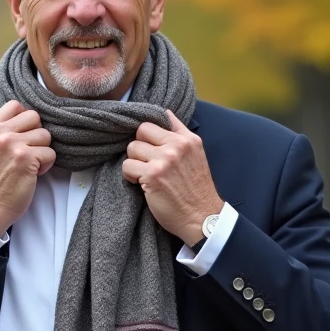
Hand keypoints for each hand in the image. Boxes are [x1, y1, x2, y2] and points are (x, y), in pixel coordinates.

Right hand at [0, 101, 55, 235]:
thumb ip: (2, 132)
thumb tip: (27, 119)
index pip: (15, 105)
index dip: (25, 119)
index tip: (24, 134)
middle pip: (34, 117)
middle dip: (37, 134)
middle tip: (29, 151)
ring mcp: (12, 144)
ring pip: (45, 135)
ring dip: (43, 151)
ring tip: (30, 164)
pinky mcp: (26, 158)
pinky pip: (50, 153)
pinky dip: (46, 165)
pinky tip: (33, 174)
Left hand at [122, 110, 222, 245]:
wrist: (202, 217)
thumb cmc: (196, 189)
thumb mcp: (196, 154)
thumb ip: (180, 132)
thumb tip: (166, 112)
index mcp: (187, 139)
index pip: (156, 120)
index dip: (148, 135)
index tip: (150, 147)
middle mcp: (177, 146)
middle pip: (141, 131)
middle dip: (140, 147)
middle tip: (146, 162)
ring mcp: (164, 160)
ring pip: (132, 148)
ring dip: (134, 162)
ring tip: (145, 174)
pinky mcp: (152, 176)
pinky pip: (127, 166)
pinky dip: (130, 176)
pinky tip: (142, 184)